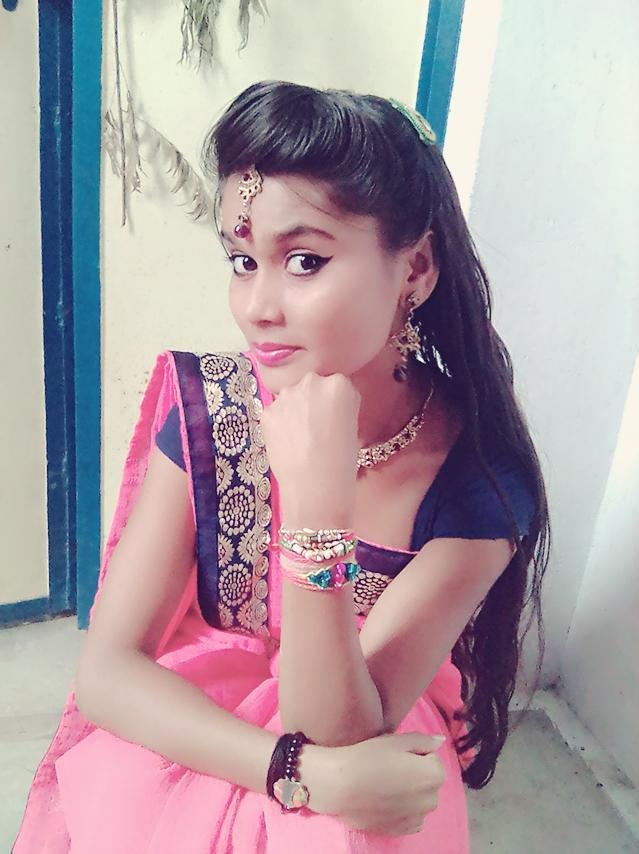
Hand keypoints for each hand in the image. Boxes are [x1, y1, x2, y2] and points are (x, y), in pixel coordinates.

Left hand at [259, 372, 361, 527]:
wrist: (315, 490)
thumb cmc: (342, 463)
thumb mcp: (353, 425)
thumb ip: (341, 405)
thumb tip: (327, 403)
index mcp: (340, 383)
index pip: (338, 385)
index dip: (336, 405)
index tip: (336, 422)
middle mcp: (312, 381)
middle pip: (313, 386)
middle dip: (313, 402)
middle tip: (318, 430)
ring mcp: (286, 395)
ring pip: (292, 398)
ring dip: (295, 411)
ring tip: (302, 440)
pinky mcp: (267, 412)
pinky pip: (276, 413)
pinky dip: (280, 425)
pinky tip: (288, 444)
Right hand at [301, 731, 446, 836]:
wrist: (340, 786)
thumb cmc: (368, 757)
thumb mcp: (396, 740)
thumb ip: (423, 740)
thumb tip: (440, 741)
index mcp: (434, 774)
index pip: (431, 757)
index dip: (413, 752)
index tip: (395, 754)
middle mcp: (432, 799)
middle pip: (427, 779)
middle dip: (415, 772)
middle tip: (388, 766)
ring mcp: (417, 818)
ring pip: (420, 798)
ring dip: (410, 791)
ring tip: (384, 784)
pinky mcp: (402, 830)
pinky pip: (412, 816)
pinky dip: (403, 809)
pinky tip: (385, 800)